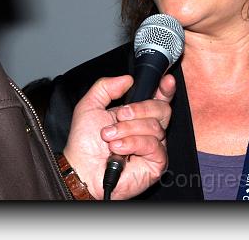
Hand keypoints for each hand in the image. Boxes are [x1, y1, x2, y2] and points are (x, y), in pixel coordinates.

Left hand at [62, 74, 174, 199]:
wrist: (82, 169)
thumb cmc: (85, 143)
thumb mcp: (89, 106)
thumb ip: (105, 87)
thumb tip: (127, 79)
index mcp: (136, 114)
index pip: (159, 98)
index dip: (165, 88)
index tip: (166, 81)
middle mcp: (147, 129)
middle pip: (162, 109)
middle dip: (138, 110)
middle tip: (119, 116)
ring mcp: (154, 146)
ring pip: (155, 127)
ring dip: (127, 130)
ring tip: (110, 139)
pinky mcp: (156, 163)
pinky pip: (153, 145)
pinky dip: (132, 144)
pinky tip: (118, 149)